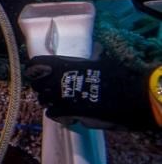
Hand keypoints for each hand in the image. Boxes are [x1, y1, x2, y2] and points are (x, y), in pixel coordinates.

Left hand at [24, 54, 155, 129]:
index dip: (33, 69)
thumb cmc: (117, 77)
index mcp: (64, 64)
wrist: (130, 97)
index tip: (35, 73)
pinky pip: (52, 113)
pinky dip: (57, 114)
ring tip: (60, 104)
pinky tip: (65, 114)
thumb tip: (95, 48)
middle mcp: (57, 79)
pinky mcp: (66, 112)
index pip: (35, 64)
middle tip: (51, 91)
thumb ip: (90, 58)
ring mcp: (60, 96)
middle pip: (36, 84)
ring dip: (49, 102)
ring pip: (42, 100)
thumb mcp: (101, 62)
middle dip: (41, 88)